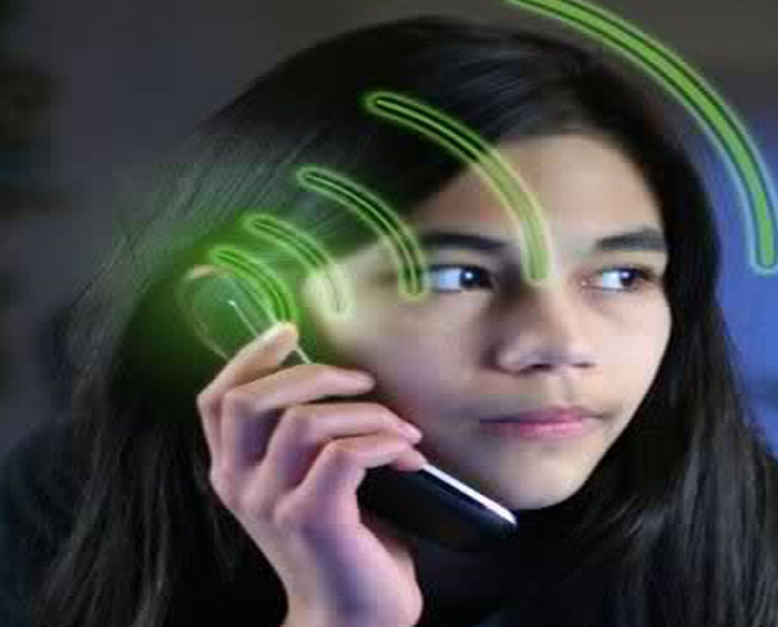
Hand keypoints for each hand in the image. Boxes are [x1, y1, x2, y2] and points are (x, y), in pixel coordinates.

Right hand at [195, 322, 427, 626]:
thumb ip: (300, 441)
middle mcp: (239, 486)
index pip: (216, 399)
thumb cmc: (343, 543)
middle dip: (314, 374)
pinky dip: (385, 442)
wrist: (352, 616)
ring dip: (367, 413)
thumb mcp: (305, 484)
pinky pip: (347, 453)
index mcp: (232, 472)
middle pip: (252, 399)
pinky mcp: (313, 518)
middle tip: (363, 382)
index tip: (289, 331)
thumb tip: (335, 377)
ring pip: (306, 421)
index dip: (249, 356)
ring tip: (402, 431)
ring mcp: (272, 504)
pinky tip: (409, 456)